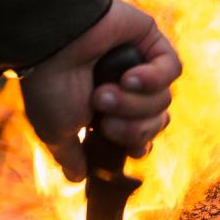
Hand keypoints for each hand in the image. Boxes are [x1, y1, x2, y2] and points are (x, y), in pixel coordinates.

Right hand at [20, 0, 181, 181]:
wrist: (49, 43)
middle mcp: (126, 88)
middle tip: (107, 121)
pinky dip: (153, 79)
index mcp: (109, 109)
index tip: (129, 149)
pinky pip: (172, 70)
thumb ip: (71, 156)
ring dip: (133, 103)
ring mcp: (140, 63)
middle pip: (157, 122)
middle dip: (134, 128)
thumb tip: (77, 178)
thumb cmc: (48, 86)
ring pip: (163, 99)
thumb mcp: (56, 132)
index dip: (140, 143)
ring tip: (104, 93)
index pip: (143, 135)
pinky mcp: (150, 41)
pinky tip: (129, 78)